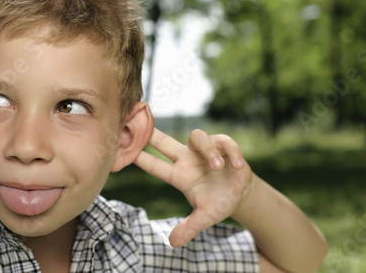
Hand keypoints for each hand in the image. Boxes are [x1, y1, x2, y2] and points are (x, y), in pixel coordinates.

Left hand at [135, 128, 252, 247]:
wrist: (239, 194)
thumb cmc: (217, 203)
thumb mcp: (204, 218)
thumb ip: (189, 228)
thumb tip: (173, 243)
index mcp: (180, 176)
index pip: (156, 167)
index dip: (142, 159)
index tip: (126, 151)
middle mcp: (188, 160)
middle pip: (166, 142)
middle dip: (154, 133)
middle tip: (144, 122)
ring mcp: (205, 152)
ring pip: (198, 138)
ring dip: (207, 150)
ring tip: (218, 166)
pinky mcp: (224, 147)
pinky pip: (224, 142)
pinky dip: (231, 152)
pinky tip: (238, 165)